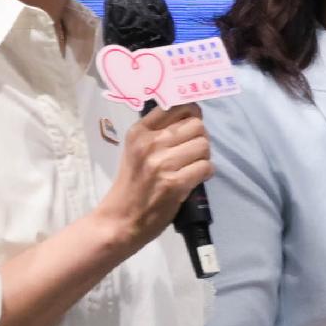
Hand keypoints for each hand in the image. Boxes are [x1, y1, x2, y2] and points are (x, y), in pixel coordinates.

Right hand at [94, 106, 210, 248]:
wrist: (120, 220)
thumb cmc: (132, 185)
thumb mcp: (136, 150)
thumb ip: (159, 132)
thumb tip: (193, 117)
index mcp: (140, 131)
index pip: (177, 106)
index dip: (192, 115)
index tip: (191, 128)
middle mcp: (150, 142)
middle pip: (196, 125)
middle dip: (200, 139)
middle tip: (192, 153)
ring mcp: (162, 162)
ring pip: (204, 145)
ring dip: (203, 158)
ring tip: (191, 167)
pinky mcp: (174, 183)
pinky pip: (206, 167)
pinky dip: (205, 174)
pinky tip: (194, 180)